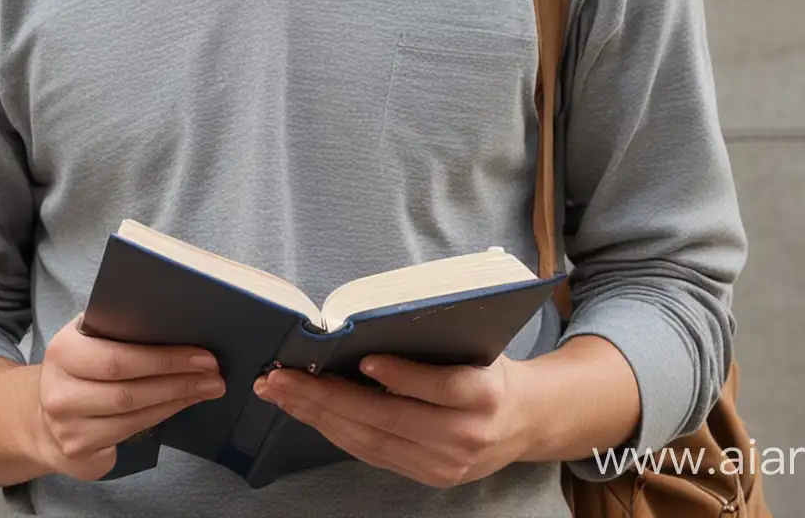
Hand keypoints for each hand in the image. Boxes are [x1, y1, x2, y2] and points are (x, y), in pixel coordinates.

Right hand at [29, 312, 228, 480]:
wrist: (45, 417)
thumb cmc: (80, 370)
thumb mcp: (87, 341)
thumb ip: (117, 330)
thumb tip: (175, 322)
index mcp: (63, 351)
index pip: (118, 358)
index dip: (164, 359)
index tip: (203, 354)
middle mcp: (59, 392)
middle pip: (129, 390)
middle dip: (179, 381)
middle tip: (214, 374)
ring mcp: (67, 427)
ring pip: (134, 415)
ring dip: (177, 400)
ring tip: (207, 388)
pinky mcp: (79, 452)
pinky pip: (130, 433)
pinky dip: (162, 416)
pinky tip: (181, 405)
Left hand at [252, 351, 533, 488]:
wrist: (523, 422)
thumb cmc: (488, 370)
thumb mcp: (476, 347)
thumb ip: (433, 343)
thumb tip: (369, 327)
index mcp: (484, 393)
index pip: (440, 386)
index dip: (402, 376)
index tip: (364, 359)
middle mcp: (465, 435)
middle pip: (389, 419)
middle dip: (327, 398)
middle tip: (281, 378)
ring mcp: (445, 464)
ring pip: (372, 442)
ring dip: (319, 416)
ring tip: (280, 393)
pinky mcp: (429, 478)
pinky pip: (373, 454)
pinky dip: (336, 431)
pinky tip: (308, 411)